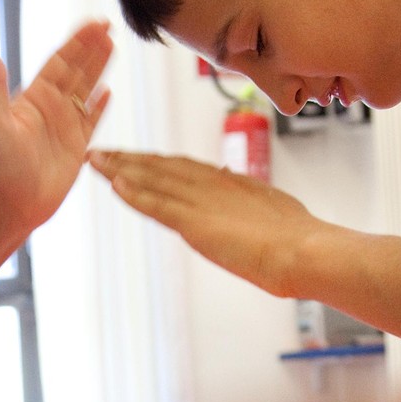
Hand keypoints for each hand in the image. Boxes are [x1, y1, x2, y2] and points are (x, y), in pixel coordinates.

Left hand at [0, 20, 113, 236]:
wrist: (11, 206)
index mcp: (33, 98)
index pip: (60, 61)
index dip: (77, 41)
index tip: (94, 23)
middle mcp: (50, 108)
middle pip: (77, 70)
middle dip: (92, 48)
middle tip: (108, 25)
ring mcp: (65, 126)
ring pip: (87, 90)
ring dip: (99, 69)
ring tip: (114, 46)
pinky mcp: (76, 147)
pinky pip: (91, 120)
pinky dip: (100, 106)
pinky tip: (108, 92)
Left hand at [87, 149, 323, 296]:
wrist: (305, 250)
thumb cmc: (297, 236)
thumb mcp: (267, 203)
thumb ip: (245, 190)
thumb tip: (230, 175)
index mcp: (227, 182)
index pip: (181, 167)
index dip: (154, 160)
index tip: (133, 156)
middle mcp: (210, 186)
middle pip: (160, 167)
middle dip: (128, 159)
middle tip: (100, 151)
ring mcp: (201, 203)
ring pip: (152, 180)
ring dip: (121, 170)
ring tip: (95, 160)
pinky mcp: (196, 223)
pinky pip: (157, 205)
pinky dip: (135, 195)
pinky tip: (115, 185)